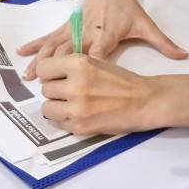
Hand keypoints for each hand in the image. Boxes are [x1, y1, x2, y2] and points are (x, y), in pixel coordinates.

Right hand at [18, 0, 186, 78]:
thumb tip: (185, 56)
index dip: (90, 63)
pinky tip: (21, 53)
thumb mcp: (147, 25)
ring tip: (28, 75)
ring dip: (41, 59)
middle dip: (57, 67)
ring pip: (56, 44)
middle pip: (71, 51)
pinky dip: (36, 44)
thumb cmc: (130, 7)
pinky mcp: (67, 23)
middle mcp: (88, 30)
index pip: (98, 51)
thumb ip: (164, 43)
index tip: (80, 78)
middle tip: (43, 84)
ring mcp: (75, 26)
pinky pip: (49, 35)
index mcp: (108, 33)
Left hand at [37, 54, 167, 134]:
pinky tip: (80, 115)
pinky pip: (58, 123)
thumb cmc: (121, 80)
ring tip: (72, 105)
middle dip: (55, 91)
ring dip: (57, 107)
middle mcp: (75, 84)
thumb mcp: (96, 62)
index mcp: (79, 63)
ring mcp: (76, 107)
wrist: (145, 101)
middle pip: (45, 88)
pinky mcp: (80, 126)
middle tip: (70, 92)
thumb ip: (72, 66)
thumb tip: (46, 75)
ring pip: (47, 107)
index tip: (57, 77)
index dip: (49, 73)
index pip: (43, 68)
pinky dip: (66, 120)